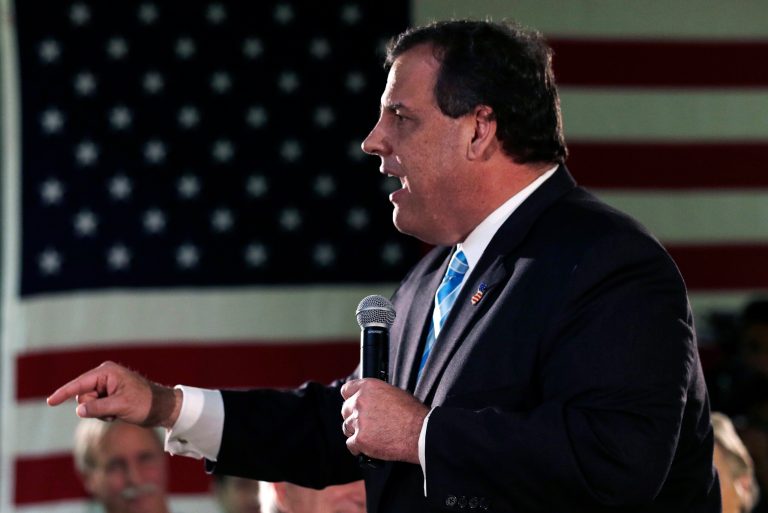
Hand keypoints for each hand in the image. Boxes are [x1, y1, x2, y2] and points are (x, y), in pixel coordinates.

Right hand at [46, 361, 181, 427]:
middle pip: (82, 396)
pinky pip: (95, 408)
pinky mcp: (108, 395)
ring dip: (99, 413)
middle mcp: (105, 376)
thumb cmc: (144, 403)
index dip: (64, 393)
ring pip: (88, 404)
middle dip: (93, 408)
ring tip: (117, 412)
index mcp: (107, 372)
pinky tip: (118, 413)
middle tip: (112, 412)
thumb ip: (98, 408)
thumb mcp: (120, 406)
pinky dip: (104, 414)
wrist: (161, 408)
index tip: (50, 401)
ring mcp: (106, 385)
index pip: (80, 384)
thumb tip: (79, 410)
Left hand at [340, 379, 428, 463]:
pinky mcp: (360, 439)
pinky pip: (351, 444)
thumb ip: (376, 395)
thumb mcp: (394, 393)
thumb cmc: (412, 413)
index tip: (353, 404)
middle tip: (366, 423)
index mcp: (369, 387)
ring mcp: (359, 421)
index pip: (347, 390)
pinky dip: (359, 447)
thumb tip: (370, 400)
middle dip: (353, 416)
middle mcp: (360, 401)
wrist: (420, 432)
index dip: (350, 398)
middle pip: (345, 410)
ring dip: (356, 432)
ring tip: (371, 435)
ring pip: (347, 427)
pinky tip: (370, 446)